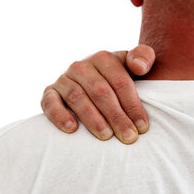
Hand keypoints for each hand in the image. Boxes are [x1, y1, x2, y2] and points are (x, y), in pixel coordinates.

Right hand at [41, 45, 155, 143]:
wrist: (93, 83)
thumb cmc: (119, 79)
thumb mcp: (134, 66)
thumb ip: (144, 57)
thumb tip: (138, 66)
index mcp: (103, 58)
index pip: (120, 82)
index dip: (133, 105)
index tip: (142, 126)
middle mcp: (81, 66)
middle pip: (100, 91)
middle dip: (116, 116)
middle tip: (129, 137)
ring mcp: (64, 79)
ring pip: (77, 98)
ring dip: (92, 119)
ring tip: (106, 136)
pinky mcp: (49, 93)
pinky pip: (50, 103)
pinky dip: (59, 115)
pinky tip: (72, 129)